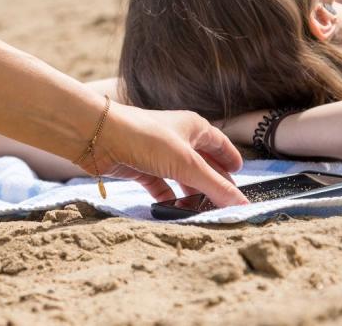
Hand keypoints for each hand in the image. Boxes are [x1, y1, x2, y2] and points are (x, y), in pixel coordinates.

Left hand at [77, 101, 248, 207]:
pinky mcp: (140, 168)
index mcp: (193, 128)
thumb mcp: (187, 164)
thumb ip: (215, 186)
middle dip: (212, 184)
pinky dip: (168, 200)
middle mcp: (177, 139)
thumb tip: (242, 205)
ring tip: (200, 214)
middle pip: (202, 165)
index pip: (219, 144)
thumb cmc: (146, 138)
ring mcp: (158, 154)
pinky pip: (160, 187)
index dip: (229, 158)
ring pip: (181, 178)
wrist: (99, 136)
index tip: (239, 175)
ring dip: (190, 196)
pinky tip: (172, 211)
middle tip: (224, 205)